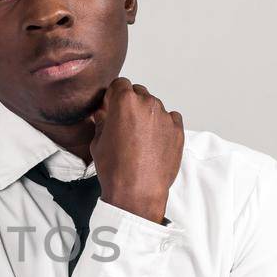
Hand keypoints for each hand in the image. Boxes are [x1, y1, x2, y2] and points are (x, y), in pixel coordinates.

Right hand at [89, 77, 182, 222]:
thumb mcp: (98, 142)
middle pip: (138, 93)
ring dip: (147, 115)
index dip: (113, 95)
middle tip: (124, 124)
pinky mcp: (178, 130)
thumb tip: (103, 113)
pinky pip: (170, 119)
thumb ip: (102, 121)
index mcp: (125, 102)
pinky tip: (154, 141)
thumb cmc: (116, 170)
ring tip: (139, 138)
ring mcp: (165, 117)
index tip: (111, 106)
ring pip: (154, 106)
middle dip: (131, 104)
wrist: (137, 192)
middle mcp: (148, 104)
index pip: (120, 84)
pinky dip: (163, 125)